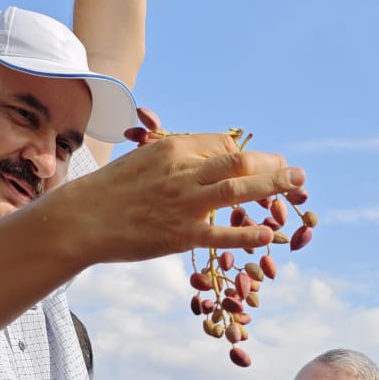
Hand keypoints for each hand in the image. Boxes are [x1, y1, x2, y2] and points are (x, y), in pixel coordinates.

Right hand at [54, 133, 302, 264]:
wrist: (81, 219)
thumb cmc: (110, 190)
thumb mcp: (144, 160)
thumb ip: (177, 161)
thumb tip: (207, 162)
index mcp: (173, 148)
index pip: (222, 144)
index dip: (248, 154)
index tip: (263, 163)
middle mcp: (183, 171)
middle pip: (239, 160)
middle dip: (272, 165)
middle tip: (296, 173)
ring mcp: (183, 203)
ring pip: (237, 189)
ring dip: (273, 186)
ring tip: (297, 186)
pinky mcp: (179, 235)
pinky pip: (221, 235)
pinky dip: (248, 234)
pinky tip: (269, 234)